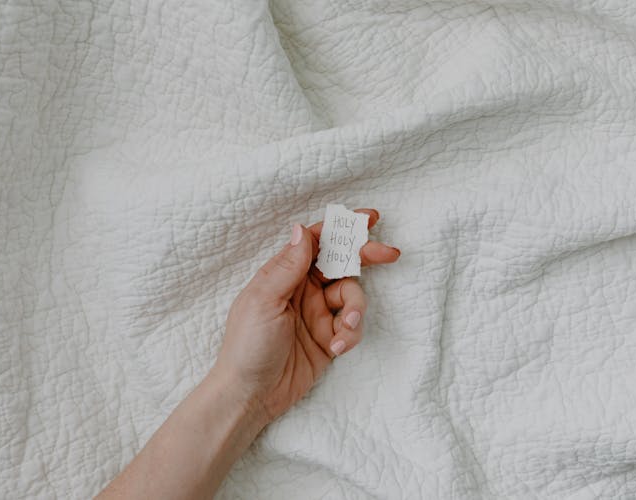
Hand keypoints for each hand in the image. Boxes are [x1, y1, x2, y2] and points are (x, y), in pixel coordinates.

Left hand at [212, 209, 399, 422]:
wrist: (251, 396)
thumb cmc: (247, 346)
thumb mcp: (264, 301)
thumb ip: (288, 266)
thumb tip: (302, 230)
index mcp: (283, 274)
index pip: (316, 242)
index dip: (341, 228)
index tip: (369, 219)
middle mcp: (303, 289)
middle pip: (341, 263)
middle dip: (365, 256)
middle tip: (389, 254)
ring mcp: (318, 314)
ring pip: (352, 296)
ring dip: (356, 308)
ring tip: (347, 326)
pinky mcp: (329, 338)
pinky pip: (352, 327)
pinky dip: (351, 334)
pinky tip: (337, 347)